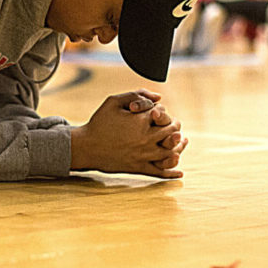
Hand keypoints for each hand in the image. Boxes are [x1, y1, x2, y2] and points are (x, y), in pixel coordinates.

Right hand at [71, 90, 186, 178]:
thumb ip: (137, 94)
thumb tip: (159, 97)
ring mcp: (143, 155)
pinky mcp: (139, 168)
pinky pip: (160, 172)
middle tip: (175, 125)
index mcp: (141, 121)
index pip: (164, 114)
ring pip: (171, 152)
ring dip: (178, 146)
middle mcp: (146, 139)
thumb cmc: (99, 123)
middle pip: (172, 131)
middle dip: (175, 126)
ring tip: (181, 141)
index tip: (158, 113)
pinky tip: (179, 173)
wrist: (86, 147)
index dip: (163, 112)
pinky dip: (171, 173)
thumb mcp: (113, 101)